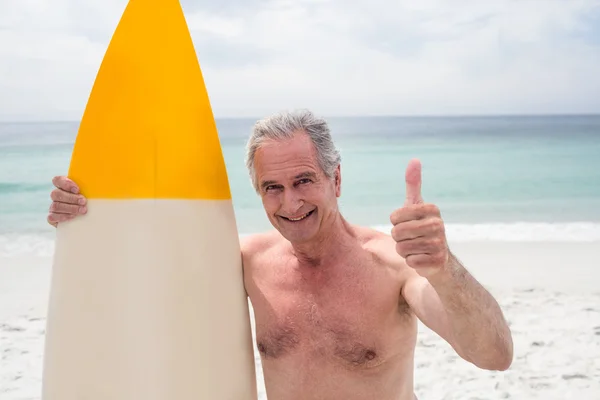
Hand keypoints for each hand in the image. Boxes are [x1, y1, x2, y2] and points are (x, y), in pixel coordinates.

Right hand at [47, 176, 86, 226]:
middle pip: (56, 194)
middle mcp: (57, 196)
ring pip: (55, 205)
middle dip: (71, 198)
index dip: (65, 183)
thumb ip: (91, 187)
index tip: (77, 189)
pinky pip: (52, 217)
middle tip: (83, 201)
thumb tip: (104, 181)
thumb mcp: (91, 193)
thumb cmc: (91, 202)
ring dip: (70, 208)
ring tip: (83, 210)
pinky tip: (73, 217)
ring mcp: (53, 207)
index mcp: (63, 186)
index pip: (57, 180)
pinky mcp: (53, 218)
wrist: (87, 219)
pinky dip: (62, 216)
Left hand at [390, 159, 449, 278]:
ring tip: (416, 248)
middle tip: (411, 238)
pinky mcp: (436, 262)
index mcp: (431, 209)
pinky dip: (411, 262)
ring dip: (404, 251)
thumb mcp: (417, 206)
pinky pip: (409, 261)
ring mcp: (439, 244)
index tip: (408, 224)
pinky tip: (421, 259)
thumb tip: (414, 159)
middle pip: (397, 233)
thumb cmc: (423, 228)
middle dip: (399, 238)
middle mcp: (438, 225)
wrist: (440, 259)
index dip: (396, 223)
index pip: (395, 217)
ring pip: (401, 248)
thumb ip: (413, 184)